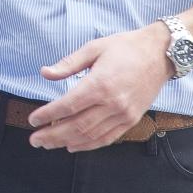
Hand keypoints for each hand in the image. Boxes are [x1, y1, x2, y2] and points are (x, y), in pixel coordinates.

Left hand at [26, 22, 171, 151]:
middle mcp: (112, 103)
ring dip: (67, 142)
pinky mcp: (132, 120)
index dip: (48, 115)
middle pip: (76, 126)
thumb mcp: (94, 48)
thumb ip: (68, 64)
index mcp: (100, 84)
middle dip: (52, 135)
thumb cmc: (125, 47)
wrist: (160, 54)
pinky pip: (107, 138)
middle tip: (35, 140)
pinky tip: (73, 145)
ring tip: (48, 144)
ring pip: (90, 136)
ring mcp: (123, 114)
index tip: (33, 120)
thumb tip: (45, 73)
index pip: (68, 106)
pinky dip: (88, 145)